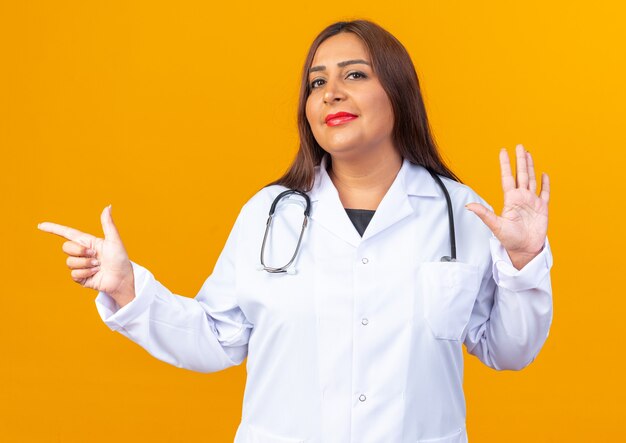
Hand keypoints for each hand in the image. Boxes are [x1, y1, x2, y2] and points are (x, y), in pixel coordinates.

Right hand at [38, 205, 135, 306]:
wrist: (122, 279)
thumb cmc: (121, 259)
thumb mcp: (114, 240)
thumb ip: (108, 224)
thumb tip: (107, 206)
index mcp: (88, 242)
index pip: (67, 233)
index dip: (54, 229)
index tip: (40, 225)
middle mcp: (82, 253)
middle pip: (66, 247)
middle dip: (80, 251)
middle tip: (95, 256)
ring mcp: (80, 265)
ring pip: (70, 262)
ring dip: (86, 264)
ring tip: (98, 266)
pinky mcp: (80, 277)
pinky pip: (74, 273)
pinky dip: (86, 273)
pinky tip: (95, 273)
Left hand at [466, 144, 549, 269]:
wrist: (524, 249)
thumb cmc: (509, 239)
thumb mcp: (495, 225)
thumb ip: (484, 213)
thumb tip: (468, 206)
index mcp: (510, 199)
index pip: (507, 177)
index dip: (505, 164)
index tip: (503, 151)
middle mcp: (521, 198)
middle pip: (520, 174)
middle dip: (520, 160)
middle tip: (519, 146)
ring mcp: (532, 202)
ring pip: (531, 180)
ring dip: (530, 167)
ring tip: (529, 154)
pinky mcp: (543, 208)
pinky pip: (545, 193)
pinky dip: (545, 183)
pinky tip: (544, 174)